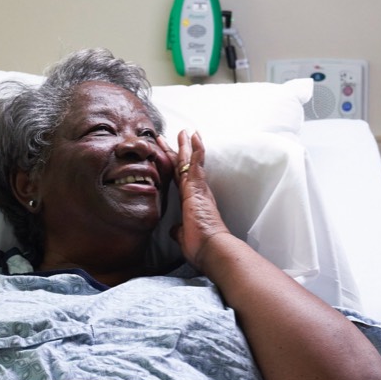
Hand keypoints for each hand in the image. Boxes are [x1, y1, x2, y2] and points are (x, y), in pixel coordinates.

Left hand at [160, 130, 232, 270]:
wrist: (212, 249)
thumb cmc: (201, 246)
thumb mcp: (184, 236)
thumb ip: (178, 230)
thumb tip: (174, 229)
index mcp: (192, 202)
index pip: (180, 179)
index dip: (173, 166)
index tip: (167, 155)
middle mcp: (196, 192)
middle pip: (183, 166)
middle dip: (176, 151)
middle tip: (169, 136)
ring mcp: (197, 189)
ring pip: (189, 162)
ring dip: (186, 145)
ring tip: (184, 130)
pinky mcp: (198, 188)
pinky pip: (197, 164)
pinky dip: (196, 150)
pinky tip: (195, 137)